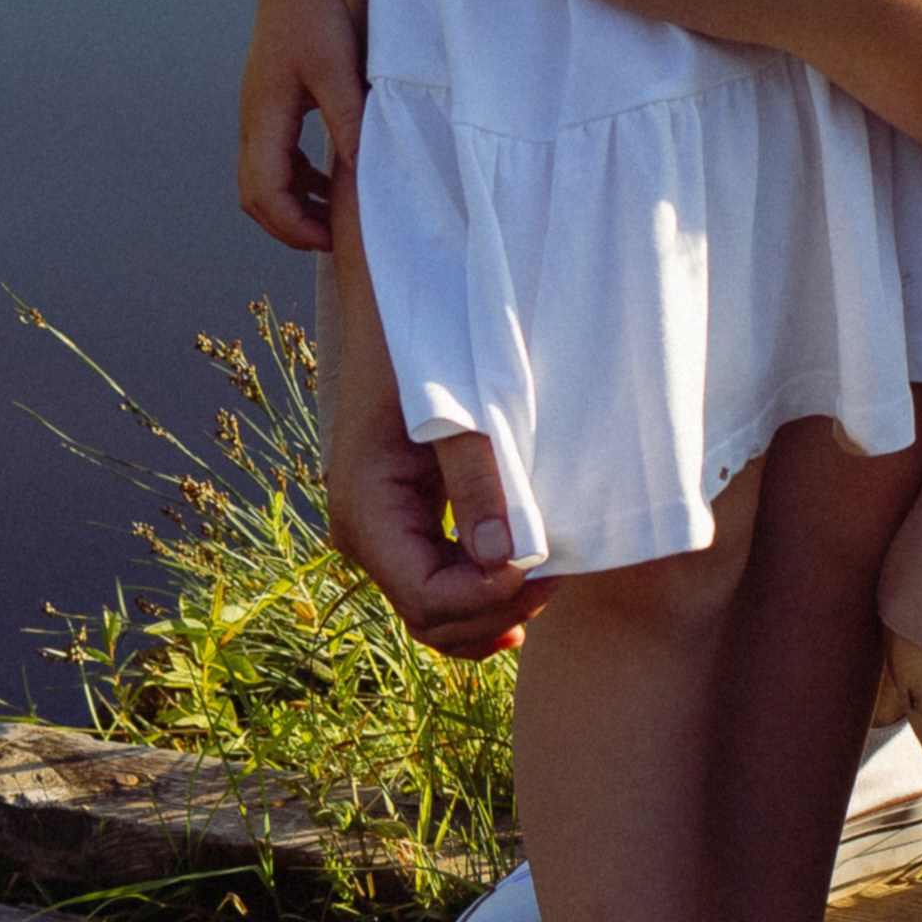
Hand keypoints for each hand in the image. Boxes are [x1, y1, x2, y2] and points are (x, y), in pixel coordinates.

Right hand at [238, 0, 364, 252]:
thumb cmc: (316, 21)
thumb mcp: (338, 71)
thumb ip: (348, 120)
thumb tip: (359, 169)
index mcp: (264, 119)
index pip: (265, 193)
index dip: (293, 226)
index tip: (328, 240)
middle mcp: (252, 123)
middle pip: (255, 197)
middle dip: (288, 226)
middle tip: (331, 240)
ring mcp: (257, 116)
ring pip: (263, 180)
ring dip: (295, 205)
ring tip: (336, 217)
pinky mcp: (269, 108)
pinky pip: (276, 159)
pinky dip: (299, 181)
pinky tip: (333, 180)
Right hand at [324, 332, 539, 661]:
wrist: (399, 303)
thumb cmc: (429, 345)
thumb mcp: (458, 409)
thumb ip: (478, 482)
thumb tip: (502, 560)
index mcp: (366, 509)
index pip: (426, 599)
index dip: (487, 598)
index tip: (543, 566)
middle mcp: (364, 532)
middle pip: (430, 618)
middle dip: (495, 610)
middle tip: (557, 576)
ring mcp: (381, 531)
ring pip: (434, 611)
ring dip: (491, 608)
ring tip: (547, 581)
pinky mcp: (404, 521)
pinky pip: (439, 582)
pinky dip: (479, 594)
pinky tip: (521, 586)